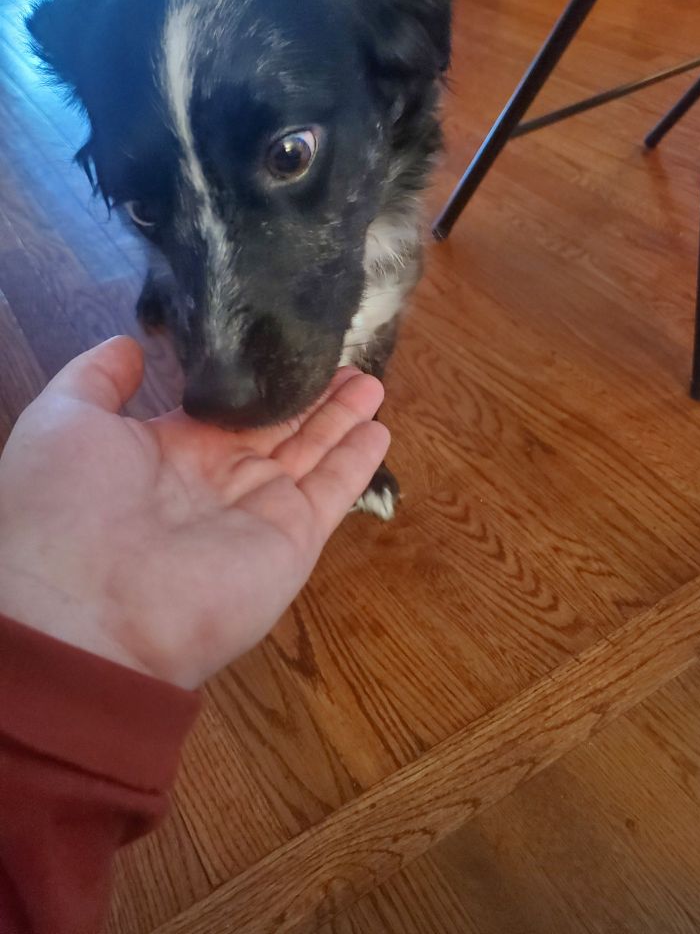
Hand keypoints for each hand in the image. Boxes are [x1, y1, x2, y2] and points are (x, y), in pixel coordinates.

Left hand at [0, 337, 388, 687]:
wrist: (88, 610)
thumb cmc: (67, 506)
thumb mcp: (64, 421)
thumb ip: (98, 378)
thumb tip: (131, 345)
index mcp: (169, 452)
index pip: (227, 410)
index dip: (257, 379)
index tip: (283, 344)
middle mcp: (219, 479)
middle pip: (278, 427)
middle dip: (311, 394)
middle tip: (347, 358)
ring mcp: (259, 510)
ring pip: (311, 452)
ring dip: (342, 417)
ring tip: (372, 379)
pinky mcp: (293, 538)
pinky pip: (333, 491)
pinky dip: (357, 461)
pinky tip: (379, 427)